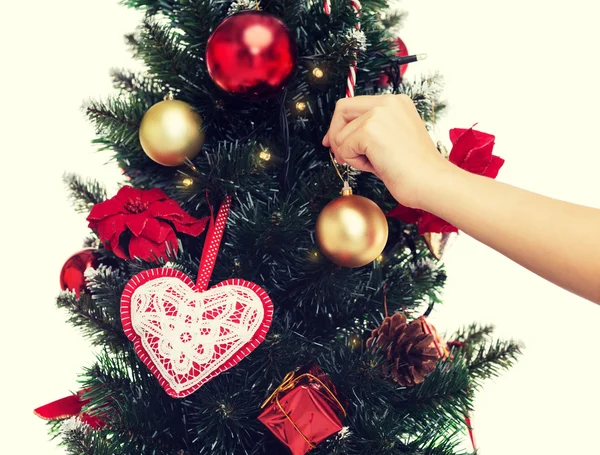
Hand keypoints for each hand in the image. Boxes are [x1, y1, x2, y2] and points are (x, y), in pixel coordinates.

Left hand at [323, 94, 451, 207]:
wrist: (430, 182)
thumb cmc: (414, 169)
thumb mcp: (391, 139)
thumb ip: (369, 130)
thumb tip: (336, 136)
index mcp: (396, 102)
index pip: (354, 103)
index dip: (340, 123)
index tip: (335, 141)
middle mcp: (387, 102)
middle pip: (342, 109)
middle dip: (335, 134)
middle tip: (340, 156)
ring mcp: (378, 114)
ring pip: (341, 134)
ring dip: (351, 155)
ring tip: (375, 163)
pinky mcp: (369, 131)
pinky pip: (344, 147)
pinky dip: (354, 162)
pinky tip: (375, 166)